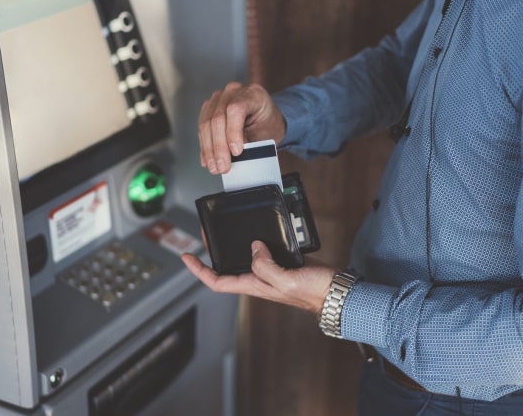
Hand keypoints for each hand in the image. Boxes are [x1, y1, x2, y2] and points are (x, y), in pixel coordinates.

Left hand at [181, 241, 335, 315]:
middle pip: (227, 267)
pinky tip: (259, 230)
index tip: (187, 256)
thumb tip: (253, 248)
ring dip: (233, 245)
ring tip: (224, 230)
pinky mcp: (283, 263)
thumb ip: (265, 266)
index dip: (199, 270)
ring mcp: (270, 271)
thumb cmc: (313, 292)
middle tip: (205, 234)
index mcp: (255, 286)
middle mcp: (259, 279)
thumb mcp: (285, 281)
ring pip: (244, 258)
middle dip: (212, 253)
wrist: (335, 292)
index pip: (217, 281)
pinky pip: (263, 252)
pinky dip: (257, 240)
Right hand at [198, 82, 286, 174]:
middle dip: (219, 147)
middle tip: (223, 166)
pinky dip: (205, 146)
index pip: (235, 109)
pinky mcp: (209, 108)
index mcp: (252, 93)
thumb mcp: (266, 132)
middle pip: (218, 118)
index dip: (233, 132)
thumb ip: (250, 141)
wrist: (266, 118)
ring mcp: (218, 98)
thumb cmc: (268, 124)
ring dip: (209, 149)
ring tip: (215, 167)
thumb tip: (233, 155)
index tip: (236, 152)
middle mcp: (233, 91)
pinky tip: (208, 160)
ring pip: (206, 124)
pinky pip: (202, 128)